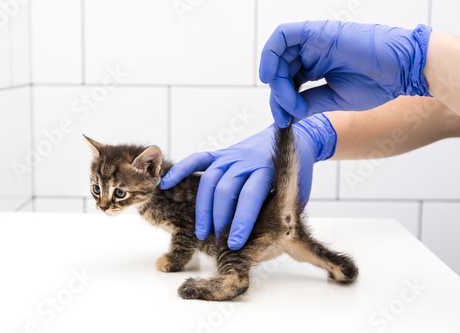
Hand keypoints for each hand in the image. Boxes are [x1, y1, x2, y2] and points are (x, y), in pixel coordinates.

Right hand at [159, 114, 336, 249]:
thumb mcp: (295, 193)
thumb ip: (280, 211)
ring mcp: (230, 155)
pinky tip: (167, 183)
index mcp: (267, 169)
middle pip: (224, 189)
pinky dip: (181, 170)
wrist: (295, 137)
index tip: (234, 243)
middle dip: (220, 218)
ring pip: (209, 180)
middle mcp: (245, 160)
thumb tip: (266, 238)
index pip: (249, 197)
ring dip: (204, 208)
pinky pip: (197, 160)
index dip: (240, 221)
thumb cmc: (296, 173)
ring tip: (202, 231)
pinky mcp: (220, 153)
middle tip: (218, 239)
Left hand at [259, 21, 431, 126]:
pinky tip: (271, 76)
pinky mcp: (316, 32)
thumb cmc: (376, 83)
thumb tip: (288, 114)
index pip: (286, 81)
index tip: (284, 120)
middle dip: (277, 94)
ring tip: (285, 100)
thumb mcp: (334, 98)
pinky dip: (271, 53)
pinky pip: (283, 36)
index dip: (280, 101)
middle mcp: (311, 52)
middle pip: (279, 69)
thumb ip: (309, 102)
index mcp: (316, 66)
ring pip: (278, 54)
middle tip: (285, 114)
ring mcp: (313, 41)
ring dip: (275, 80)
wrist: (403, 69)